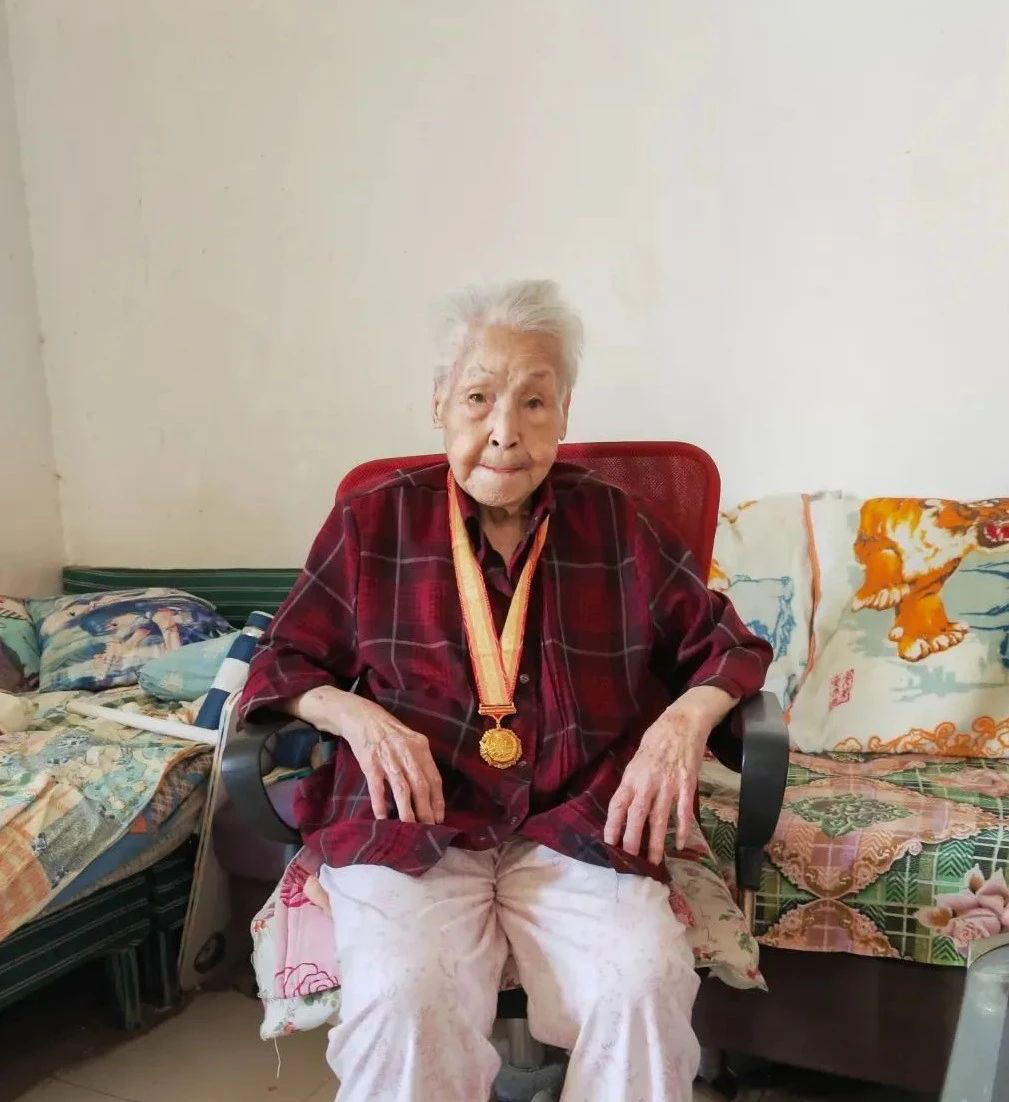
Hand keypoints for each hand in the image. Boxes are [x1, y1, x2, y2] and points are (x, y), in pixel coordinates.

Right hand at [291, 686, 444, 824]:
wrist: (362, 717)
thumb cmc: (389, 732)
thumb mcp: (410, 741)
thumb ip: (420, 761)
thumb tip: (429, 790)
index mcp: (420, 747)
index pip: (434, 777)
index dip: (438, 799)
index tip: (440, 817)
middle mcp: (407, 753)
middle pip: (421, 786)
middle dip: (426, 810)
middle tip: (428, 828)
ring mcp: (388, 758)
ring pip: (402, 789)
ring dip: (407, 810)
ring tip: (411, 827)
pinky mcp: (370, 762)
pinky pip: (377, 786)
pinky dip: (380, 802)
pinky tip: (383, 817)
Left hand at [604, 686, 735, 862]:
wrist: (682, 723)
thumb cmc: (656, 740)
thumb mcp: (636, 759)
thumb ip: (632, 783)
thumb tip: (625, 805)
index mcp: (632, 776)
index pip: (618, 804)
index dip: (612, 825)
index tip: (609, 843)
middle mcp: (648, 782)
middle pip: (637, 815)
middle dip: (632, 840)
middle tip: (630, 861)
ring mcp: (668, 785)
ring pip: (660, 818)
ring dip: (655, 842)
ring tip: (653, 861)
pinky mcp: (687, 785)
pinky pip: (684, 811)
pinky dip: (682, 829)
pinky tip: (680, 844)